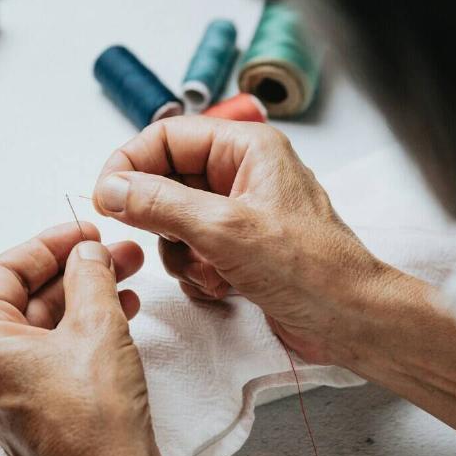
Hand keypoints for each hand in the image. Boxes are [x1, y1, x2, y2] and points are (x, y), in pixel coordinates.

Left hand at [0, 223, 170, 455]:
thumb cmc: (94, 419)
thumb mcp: (97, 326)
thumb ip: (89, 275)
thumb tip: (87, 252)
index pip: (5, 270)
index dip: (49, 243)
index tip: (84, 230)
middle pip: (27, 295)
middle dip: (76, 268)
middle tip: (114, 251)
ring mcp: (9, 387)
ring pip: (46, 322)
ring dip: (87, 294)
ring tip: (128, 274)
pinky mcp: (36, 401)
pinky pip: (55, 348)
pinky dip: (86, 325)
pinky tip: (122, 310)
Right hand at [92, 116, 397, 366]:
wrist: (348, 319)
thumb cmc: (311, 269)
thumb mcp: (225, 230)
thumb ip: (161, 204)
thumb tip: (113, 188)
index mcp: (247, 149)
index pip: (168, 136)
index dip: (131, 163)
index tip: (106, 196)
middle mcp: (242, 175)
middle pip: (168, 180)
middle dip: (161, 219)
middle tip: (168, 240)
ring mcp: (240, 213)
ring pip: (175, 221)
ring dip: (181, 253)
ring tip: (209, 269)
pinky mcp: (239, 248)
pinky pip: (192, 250)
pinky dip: (196, 271)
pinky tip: (222, 285)